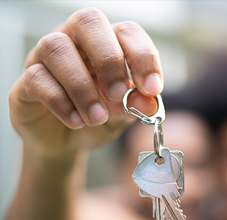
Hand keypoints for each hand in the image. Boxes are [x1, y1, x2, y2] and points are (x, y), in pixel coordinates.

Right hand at [9, 8, 162, 155]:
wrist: (66, 141)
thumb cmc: (96, 120)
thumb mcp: (121, 116)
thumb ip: (134, 106)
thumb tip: (149, 102)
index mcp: (105, 46)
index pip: (126, 32)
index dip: (143, 56)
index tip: (152, 89)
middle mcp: (75, 42)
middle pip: (88, 22)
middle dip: (109, 60)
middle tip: (118, 95)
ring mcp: (46, 59)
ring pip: (57, 48)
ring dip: (82, 87)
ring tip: (97, 118)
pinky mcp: (27, 81)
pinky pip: (37, 79)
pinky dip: (61, 102)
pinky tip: (76, 122)